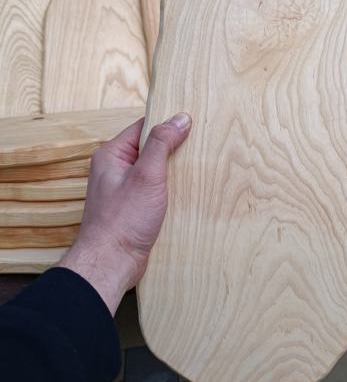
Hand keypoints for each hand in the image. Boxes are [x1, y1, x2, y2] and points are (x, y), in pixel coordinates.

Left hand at [59, 113, 191, 314]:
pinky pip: (154, 189)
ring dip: (173, 170)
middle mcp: (115, 169)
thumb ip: (162, 144)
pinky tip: (187, 192)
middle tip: (200, 144)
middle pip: (150, 148)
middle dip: (173, 147)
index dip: (166, 123)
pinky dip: (170, 189)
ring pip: (154, 170)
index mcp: (111, 155)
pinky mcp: (133, 208)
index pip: (143, 127)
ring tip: (198, 167)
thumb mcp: (146, 175)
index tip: (191, 122)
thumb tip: (180, 118)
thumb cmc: (123, 221)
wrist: (111, 264)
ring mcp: (124, 189)